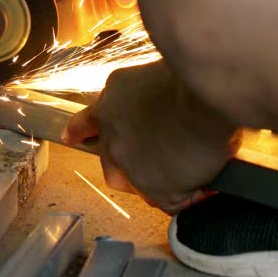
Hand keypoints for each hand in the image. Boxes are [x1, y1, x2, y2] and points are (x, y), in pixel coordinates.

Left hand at [63, 60, 241, 213]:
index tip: (71, 137)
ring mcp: (131, 166)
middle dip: (127, 165)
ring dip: (162, 181)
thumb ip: (145, 95)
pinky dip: (190, 196)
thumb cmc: (190, 75)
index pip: (86, 122)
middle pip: (110, 161)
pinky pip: (170, 202)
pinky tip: (206, 186)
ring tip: (190, 171)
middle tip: (155, 163)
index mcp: (112, 103)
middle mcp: (113, 136)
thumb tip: (162, 106)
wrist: (205, 94)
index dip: (80, 132)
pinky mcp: (155, 188)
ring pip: (140, 185)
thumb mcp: (153, 74)